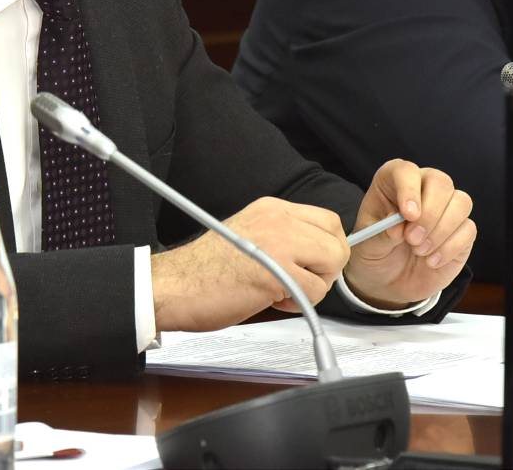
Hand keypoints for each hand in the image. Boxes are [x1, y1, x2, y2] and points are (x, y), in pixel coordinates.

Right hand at [151, 196, 348, 331]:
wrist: (175, 285)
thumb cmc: (205, 270)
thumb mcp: (249, 235)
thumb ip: (282, 237)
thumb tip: (316, 254)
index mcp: (272, 209)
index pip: (327, 220)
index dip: (327, 248)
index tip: (313, 265)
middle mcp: (278, 219)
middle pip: (336, 240)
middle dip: (326, 268)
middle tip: (302, 282)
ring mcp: (279, 242)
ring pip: (332, 263)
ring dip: (315, 286)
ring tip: (284, 292)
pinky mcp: (278, 272)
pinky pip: (316, 290)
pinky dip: (301, 303)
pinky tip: (274, 301)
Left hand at [342, 159, 474, 308]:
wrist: (389, 280)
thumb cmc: (376, 253)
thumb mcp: (367, 247)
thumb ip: (380, 235)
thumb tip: (397, 227)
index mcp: (393, 183)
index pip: (406, 171)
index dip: (409, 189)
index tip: (407, 214)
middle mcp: (423, 188)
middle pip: (441, 182)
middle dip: (429, 214)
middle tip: (412, 240)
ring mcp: (446, 208)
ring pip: (461, 202)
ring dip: (441, 231)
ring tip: (419, 251)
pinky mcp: (462, 230)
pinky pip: (468, 229)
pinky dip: (450, 248)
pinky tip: (431, 261)